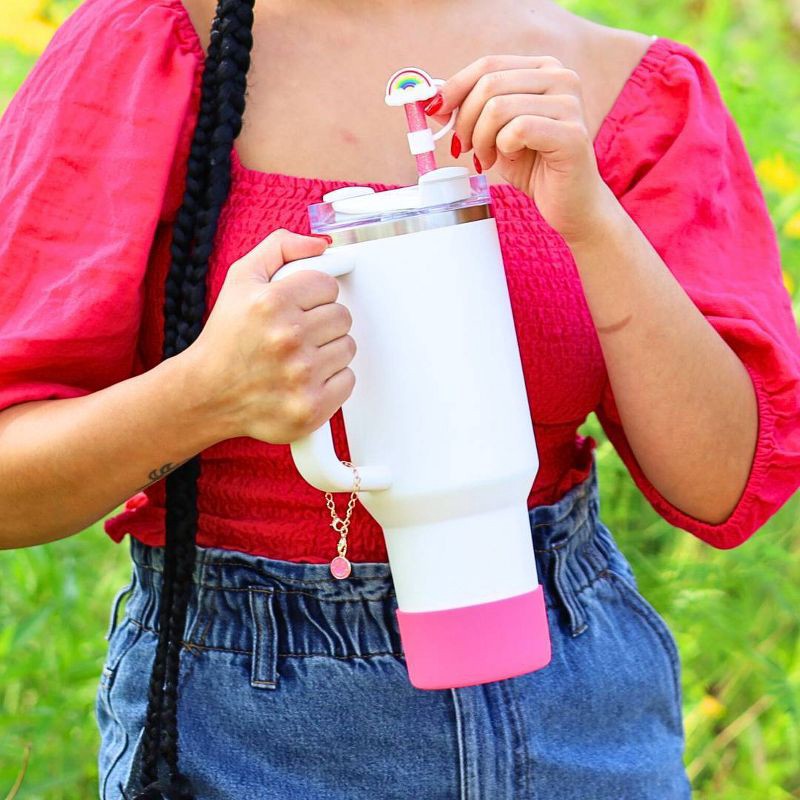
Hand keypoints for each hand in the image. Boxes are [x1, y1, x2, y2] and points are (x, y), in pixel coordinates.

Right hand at [186, 229, 356, 443]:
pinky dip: (332, 380)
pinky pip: (348, 380)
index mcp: (271, 303)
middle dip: (322, 322)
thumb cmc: (226, 338)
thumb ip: (280, 249)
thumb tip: (322, 244)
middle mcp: (288, 338)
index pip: (328, 286)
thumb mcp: (241, 278)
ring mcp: (301, 376)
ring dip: (328, 350)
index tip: (299, 307)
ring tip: (299, 356)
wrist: (206, 394)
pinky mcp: (311, 407)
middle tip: (297, 333)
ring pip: (347, 347)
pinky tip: (305, 378)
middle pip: (342, 316)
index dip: (314, 295)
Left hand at [428, 55, 617, 245]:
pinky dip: (504, 148)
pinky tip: (511, 160)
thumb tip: (433, 100)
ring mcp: (570, 103)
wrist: (571, 203)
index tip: (436, 112)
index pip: (488, 65)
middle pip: (489, 84)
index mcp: (543, 69)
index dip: (455, 88)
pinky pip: (518, 130)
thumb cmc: (534, 166)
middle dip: (465, 120)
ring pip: (499, 107)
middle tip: (465, 148)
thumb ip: (470, 113)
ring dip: (482, 139)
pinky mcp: (572, 133)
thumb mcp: (495, 134)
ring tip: (487, 159)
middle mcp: (561, 78)